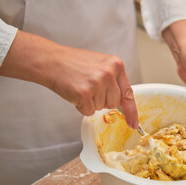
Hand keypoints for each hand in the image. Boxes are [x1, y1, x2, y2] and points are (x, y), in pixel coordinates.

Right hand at [0, 30, 138, 127]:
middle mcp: (109, 73)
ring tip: (81, 87)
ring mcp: (97, 83)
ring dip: (90, 103)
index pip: (128, 93)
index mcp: (116, 64)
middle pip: (114, 103)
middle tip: (89, 88)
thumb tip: (122, 103)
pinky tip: (75, 93)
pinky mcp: (85, 93)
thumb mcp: (100, 65)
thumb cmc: (74, 63)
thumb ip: (113, 80)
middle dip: (102, 101)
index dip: (131, 111)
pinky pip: (89, 112)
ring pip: (101, 108)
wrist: (51, 60)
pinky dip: (81, 107)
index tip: (134, 124)